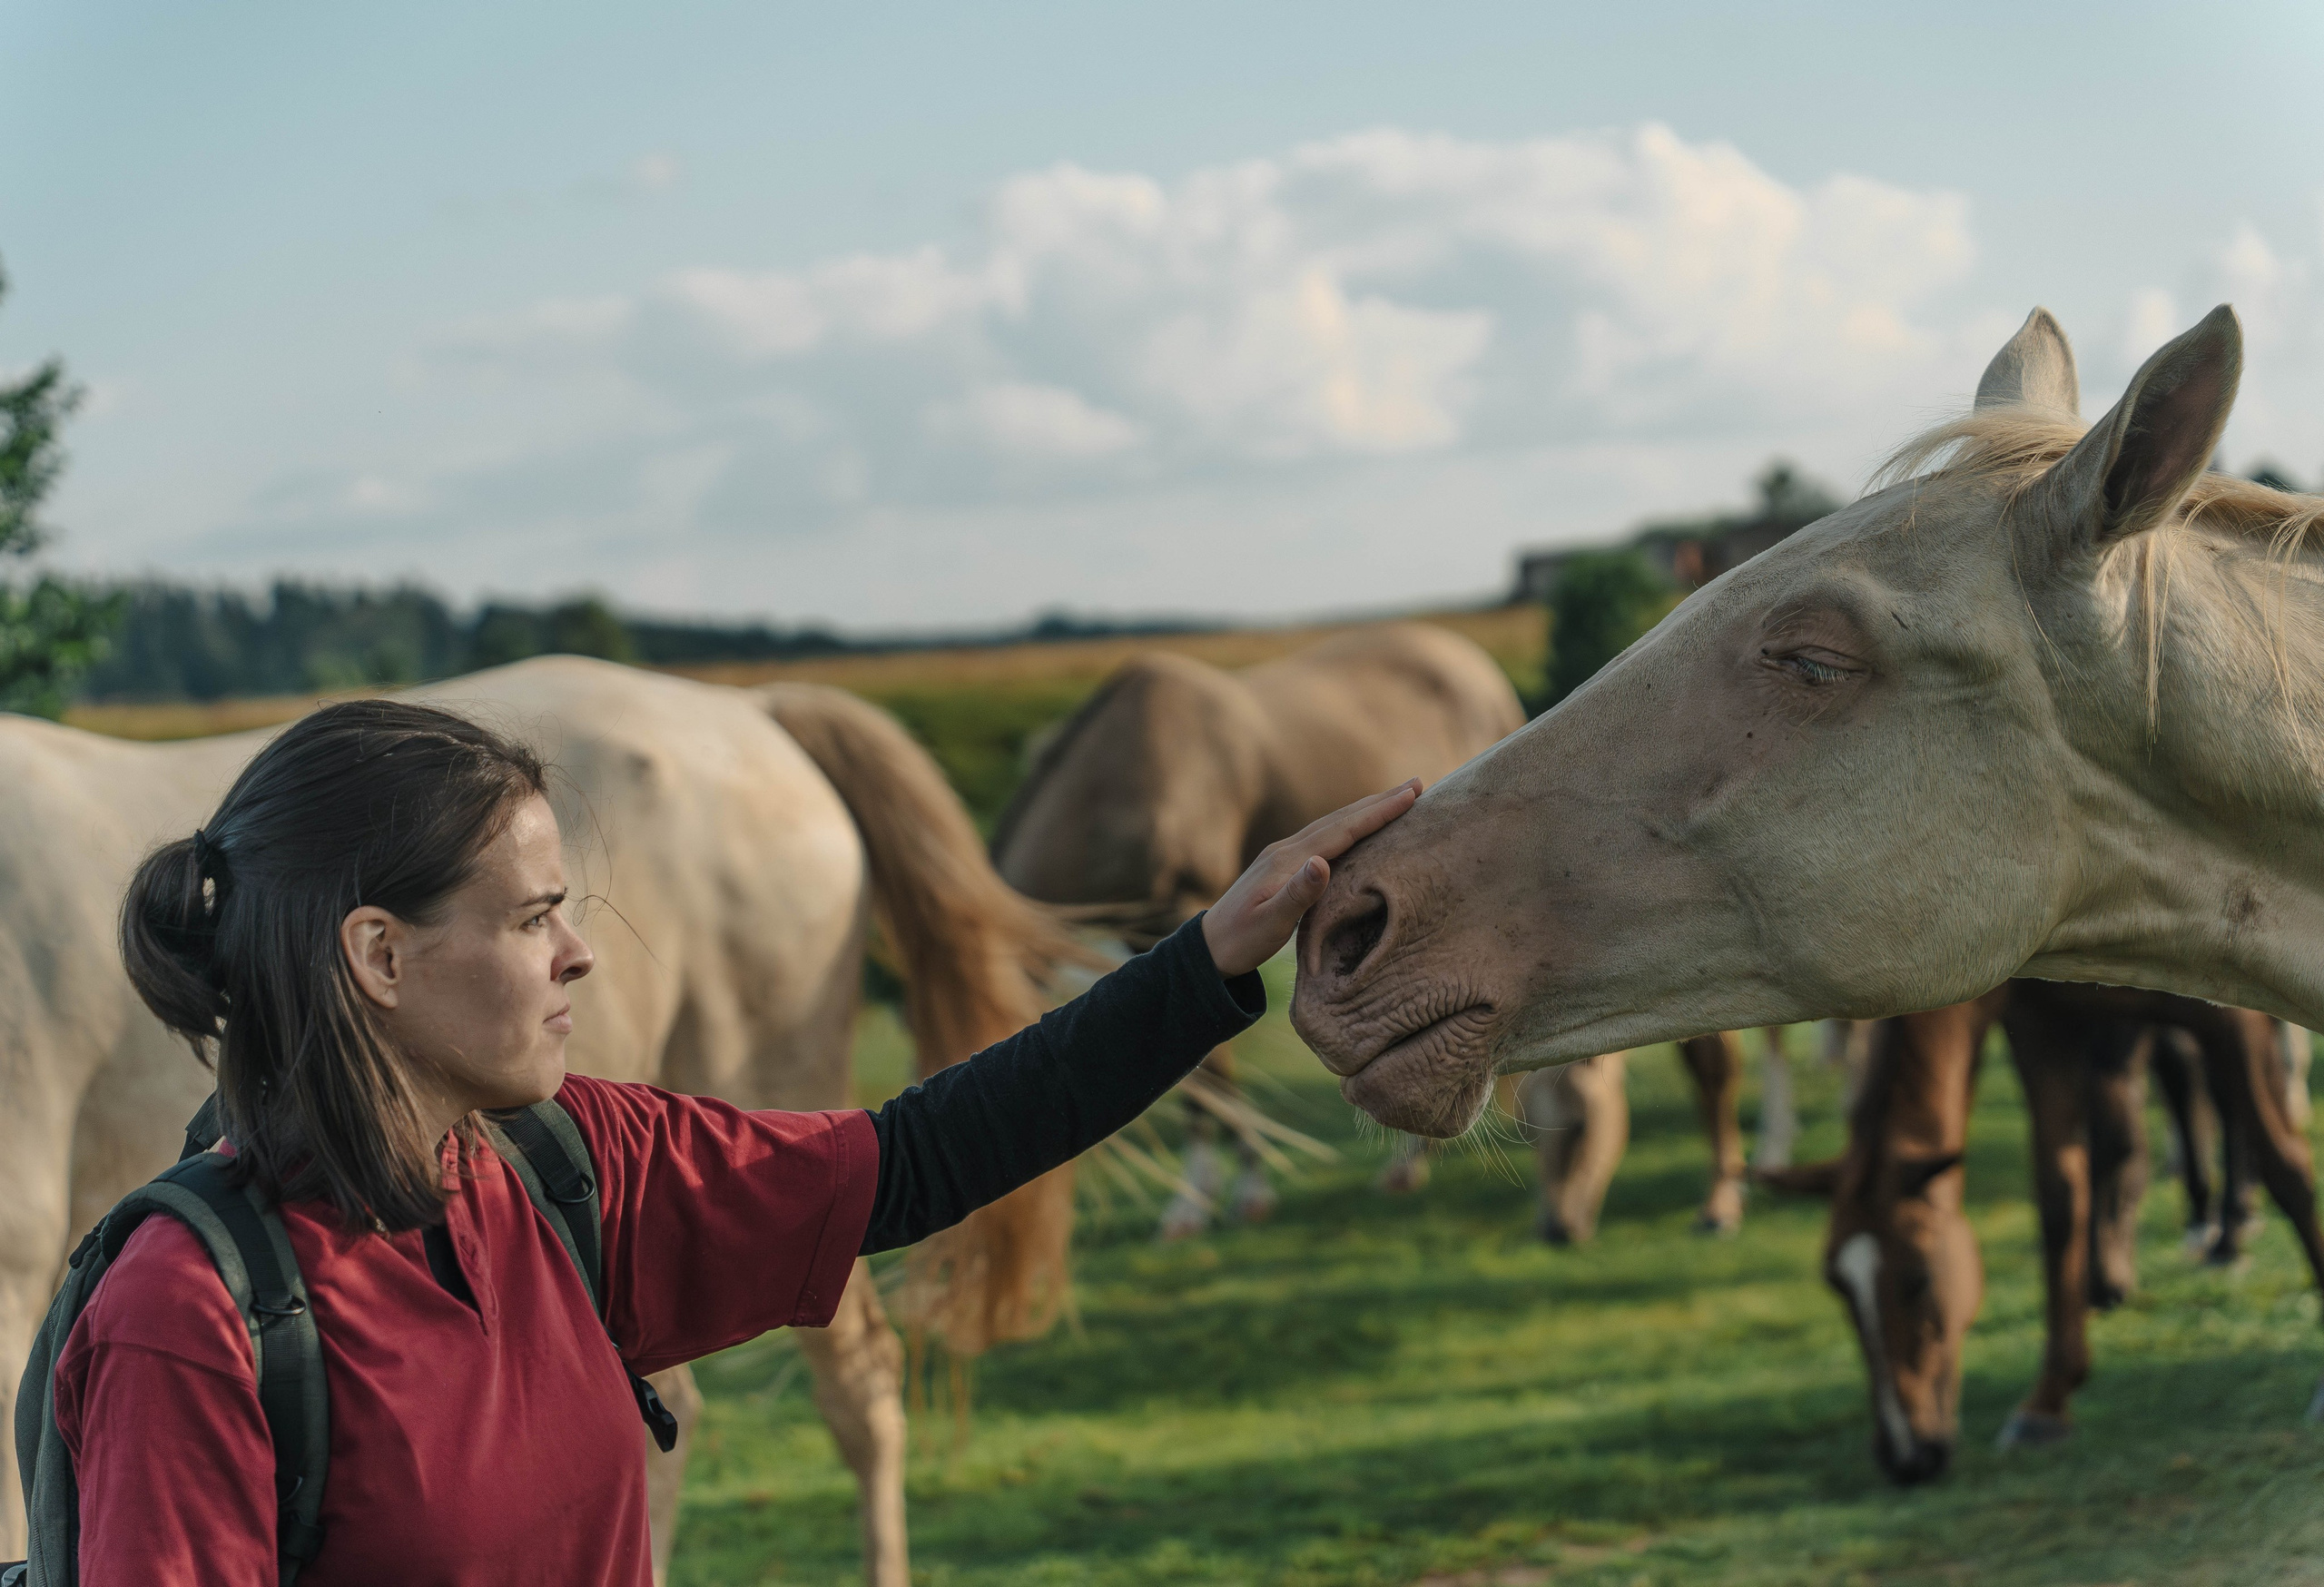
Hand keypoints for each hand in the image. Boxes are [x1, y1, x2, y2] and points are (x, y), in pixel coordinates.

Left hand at [1201, 781, 1420, 977]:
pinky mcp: (1282, 864)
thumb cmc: (1240, 941)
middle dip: (1379, 802)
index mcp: (1289, 860)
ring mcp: (1283, 855)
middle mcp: (1287, 849)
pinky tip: (1357, 828)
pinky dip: (1348, 826)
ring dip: (1365, 810)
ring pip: (1332, 824)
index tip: (1410, 795)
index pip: (1342, 830)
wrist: (1208, 947)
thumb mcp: (1270, 924)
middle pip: (1340, 819)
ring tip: (1396, 799)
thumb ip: (1297, 895)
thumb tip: (1322, 862)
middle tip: (1417, 784)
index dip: (1378, 812)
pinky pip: (1324, 836)